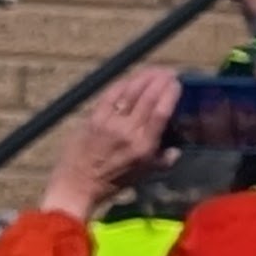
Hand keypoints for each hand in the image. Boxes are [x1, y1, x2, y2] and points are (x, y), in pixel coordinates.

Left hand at [39, 67, 182, 219]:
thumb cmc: (112, 183)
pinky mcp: (93, 118)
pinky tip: (130, 78)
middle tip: (170, 71)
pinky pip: (110, 95)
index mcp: (144, 146)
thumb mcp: (144, 175)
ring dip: (144, 77)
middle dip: (160, 80)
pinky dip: (122, 84)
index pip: (161, 112)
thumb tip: (176, 150)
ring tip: (155, 70)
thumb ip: (163, 161)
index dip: (170, 94)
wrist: (77, 185)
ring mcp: (109, 122)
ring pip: (130, 92)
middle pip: (148, 98)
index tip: (177, 83)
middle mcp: (128, 131)